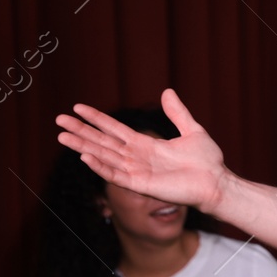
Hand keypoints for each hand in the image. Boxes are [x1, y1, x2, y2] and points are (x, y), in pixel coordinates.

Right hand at [56, 90, 227, 213]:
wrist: (217, 181)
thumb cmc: (207, 161)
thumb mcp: (192, 130)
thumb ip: (177, 113)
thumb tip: (167, 91)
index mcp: (146, 144)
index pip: (114, 129)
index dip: (96, 119)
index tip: (77, 108)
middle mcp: (137, 157)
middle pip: (102, 141)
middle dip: (81, 131)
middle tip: (59, 120)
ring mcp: (137, 171)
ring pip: (104, 156)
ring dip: (83, 146)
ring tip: (62, 136)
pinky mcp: (141, 184)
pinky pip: (116, 175)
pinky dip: (100, 166)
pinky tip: (85, 156)